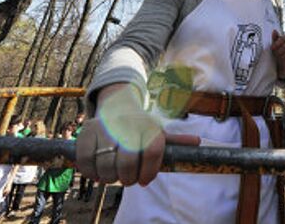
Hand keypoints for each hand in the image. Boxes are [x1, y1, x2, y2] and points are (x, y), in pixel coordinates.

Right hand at [76, 84, 199, 186]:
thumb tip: (198, 142)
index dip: (150, 171)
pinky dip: (90, 172)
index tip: (145, 180)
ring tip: (113, 176)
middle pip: (128, 160)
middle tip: (128, 180)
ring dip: (109, 177)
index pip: (153, 151)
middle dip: (128, 177)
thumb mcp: (158, 131)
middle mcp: (128, 124)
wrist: (117, 105)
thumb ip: (175, 141)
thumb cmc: (141, 127)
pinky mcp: (87, 130)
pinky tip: (98, 172)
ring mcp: (106, 126)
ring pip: (106, 163)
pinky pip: (86, 159)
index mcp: (148, 126)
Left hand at [271, 30, 284, 79]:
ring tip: (278, 59)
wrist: (282, 62)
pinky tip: (283, 62)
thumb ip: (275, 38)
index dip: (277, 44)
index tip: (272, 48)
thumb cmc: (278, 51)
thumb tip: (274, 31)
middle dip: (279, 52)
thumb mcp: (275, 45)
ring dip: (282, 57)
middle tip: (275, 55)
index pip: (283, 38)